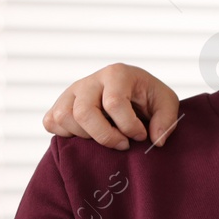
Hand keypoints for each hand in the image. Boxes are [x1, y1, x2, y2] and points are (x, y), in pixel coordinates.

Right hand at [43, 63, 181, 150]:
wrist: (133, 92)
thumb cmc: (148, 97)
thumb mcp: (167, 103)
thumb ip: (166, 120)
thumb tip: (155, 141)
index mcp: (117, 74)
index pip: (114, 103)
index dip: (129, 127)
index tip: (142, 135)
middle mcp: (90, 80)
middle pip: (84, 112)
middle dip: (105, 136)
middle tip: (123, 144)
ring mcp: (72, 92)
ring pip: (63, 117)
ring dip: (86, 136)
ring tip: (105, 137)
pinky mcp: (61, 104)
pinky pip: (51, 122)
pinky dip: (65, 134)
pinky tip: (87, 136)